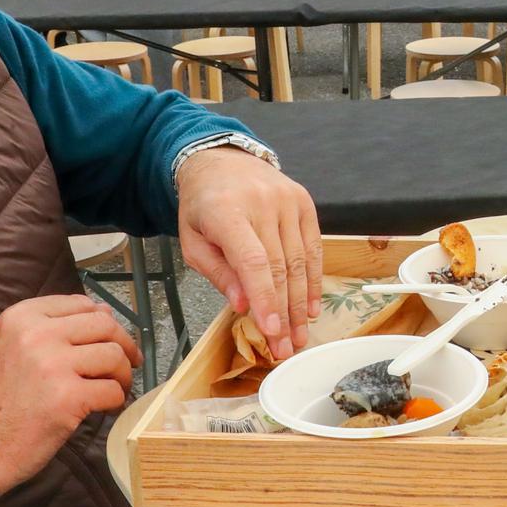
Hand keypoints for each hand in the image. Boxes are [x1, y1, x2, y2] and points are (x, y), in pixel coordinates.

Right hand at [0, 295, 140, 493]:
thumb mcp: (14, 349)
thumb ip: (54, 327)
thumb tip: (104, 312)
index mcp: (21, 317)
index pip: (81, 304)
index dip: (104, 321)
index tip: (111, 339)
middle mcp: (36, 334)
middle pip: (104, 325)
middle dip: (124, 345)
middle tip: (128, 363)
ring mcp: (52, 365)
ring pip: (114, 356)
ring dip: (123, 375)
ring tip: (115, 389)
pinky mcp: (67, 397)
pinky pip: (113, 390)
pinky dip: (116, 401)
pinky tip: (106, 408)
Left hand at [176, 146, 322, 359]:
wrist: (222, 161)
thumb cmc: (203, 206)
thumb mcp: (192, 241)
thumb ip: (218, 273)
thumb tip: (243, 305)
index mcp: (227, 212)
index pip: (253, 261)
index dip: (265, 298)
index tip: (271, 330)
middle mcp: (262, 204)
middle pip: (281, 267)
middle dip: (285, 312)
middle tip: (286, 346)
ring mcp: (288, 201)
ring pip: (301, 261)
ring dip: (302, 303)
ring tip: (300, 334)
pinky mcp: (305, 202)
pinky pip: (314, 247)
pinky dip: (314, 280)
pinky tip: (312, 306)